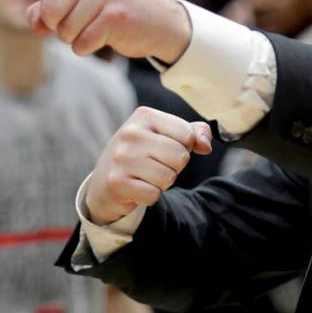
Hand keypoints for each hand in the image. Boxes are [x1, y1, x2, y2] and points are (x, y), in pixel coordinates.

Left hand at [13, 0, 191, 62]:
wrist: (163, 22)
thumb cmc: (118, 10)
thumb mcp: (84, 3)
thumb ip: (51, 9)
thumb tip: (34, 23)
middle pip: (50, 12)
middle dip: (59, 27)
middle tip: (82, 23)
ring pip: (65, 31)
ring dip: (75, 39)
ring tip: (97, 28)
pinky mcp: (115, 16)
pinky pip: (81, 43)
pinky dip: (87, 48)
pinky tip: (104, 39)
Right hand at [86, 107, 212, 223]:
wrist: (105, 181)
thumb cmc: (142, 155)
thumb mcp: (165, 135)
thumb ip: (193, 133)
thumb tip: (206, 146)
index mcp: (145, 115)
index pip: (187, 134)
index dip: (185, 147)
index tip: (167, 149)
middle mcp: (130, 133)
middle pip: (181, 157)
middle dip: (174, 167)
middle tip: (155, 166)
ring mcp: (121, 158)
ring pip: (169, 177)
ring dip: (162, 183)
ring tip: (146, 176)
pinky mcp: (116, 182)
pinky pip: (154, 195)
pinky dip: (150, 196)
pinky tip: (137, 188)